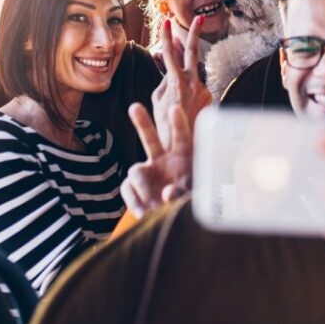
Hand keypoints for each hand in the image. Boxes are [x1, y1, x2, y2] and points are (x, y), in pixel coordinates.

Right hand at [122, 103, 192, 217]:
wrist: (181, 215)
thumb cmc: (194, 201)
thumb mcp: (196, 197)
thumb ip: (184, 194)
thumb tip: (167, 193)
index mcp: (184, 155)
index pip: (182, 136)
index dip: (178, 124)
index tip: (175, 109)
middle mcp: (164, 159)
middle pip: (150, 139)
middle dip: (142, 123)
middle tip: (134, 107)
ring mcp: (148, 172)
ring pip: (134, 171)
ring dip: (143, 188)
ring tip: (153, 206)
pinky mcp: (135, 187)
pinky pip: (128, 189)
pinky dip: (134, 202)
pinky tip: (143, 213)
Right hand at [153, 17, 211, 148]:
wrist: (184, 147)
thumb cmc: (165, 125)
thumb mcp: (157, 101)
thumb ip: (163, 81)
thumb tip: (168, 69)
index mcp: (177, 81)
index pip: (169, 54)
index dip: (166, 37)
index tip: (165, 22)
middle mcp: (193, 82)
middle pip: (192, 52)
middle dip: (195, 33)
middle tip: (199, 17)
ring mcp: (203, 89)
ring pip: (194, 70)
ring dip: (187, 62)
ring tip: (181, 51)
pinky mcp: (208, 97)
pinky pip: (196, 87)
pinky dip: (188, 87)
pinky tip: (182, 97)